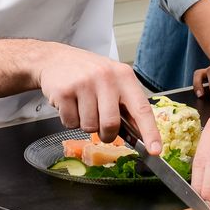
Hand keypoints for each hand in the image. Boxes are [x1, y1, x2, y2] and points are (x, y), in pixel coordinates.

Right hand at [36, 44, 159, 149]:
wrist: (54, 59)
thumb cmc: (88, 73)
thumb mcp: (113, 80)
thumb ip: (126, 104)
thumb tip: (140, 135)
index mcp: (124, 76)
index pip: (141, 108)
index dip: (150, 132)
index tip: (155, 150)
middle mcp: (106, 77)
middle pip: (111, 124)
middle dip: (107, 134)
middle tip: (101, 128)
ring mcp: (84, 83)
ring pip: (89, 126)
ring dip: (85, 124)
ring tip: (82, 106)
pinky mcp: (64, 91)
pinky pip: (70, 123)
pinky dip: (70, 120)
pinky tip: (70, 104)